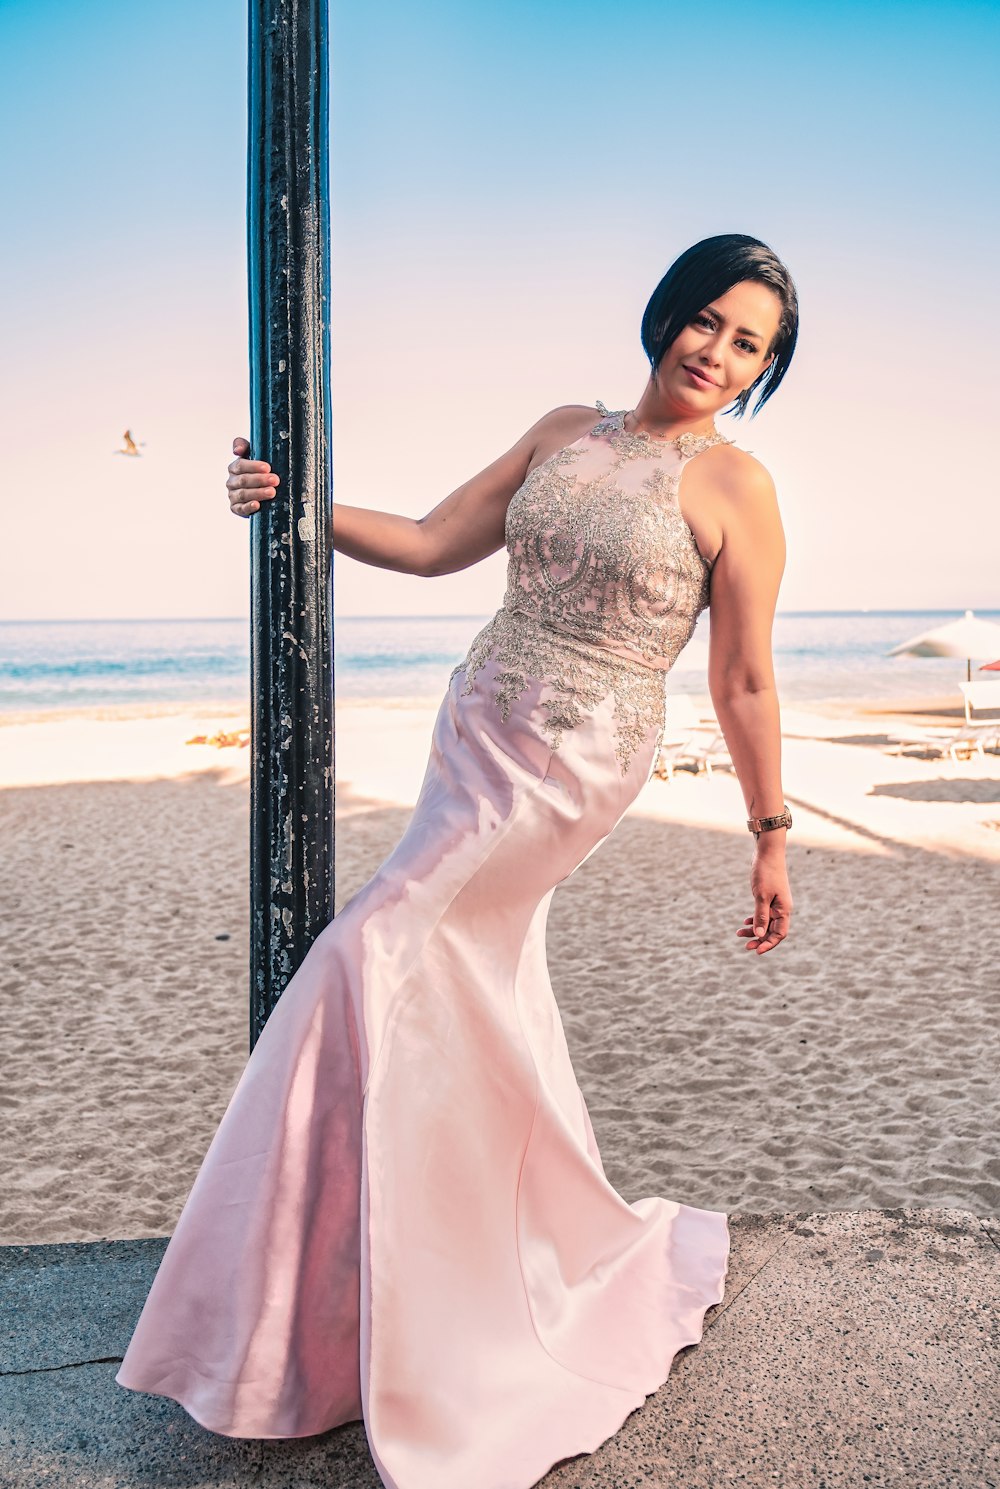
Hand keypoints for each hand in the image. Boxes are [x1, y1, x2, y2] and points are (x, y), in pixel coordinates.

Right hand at [227, 436, 279, 516]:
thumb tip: (237, 450)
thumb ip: (243, 446)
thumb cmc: (260, 471)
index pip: (240, 465)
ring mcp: (233, 496)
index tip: (267, 468)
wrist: (263, 492)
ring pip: (243, 494)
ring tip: (272, 492)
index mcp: (234, 468)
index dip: (253, 466)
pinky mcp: (236, 508)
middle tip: (275, 480)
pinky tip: (257, 505)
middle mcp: (231, 482)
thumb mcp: (253, 455)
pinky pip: (240, 508)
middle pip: (243, 480)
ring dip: (258, 493)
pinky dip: (248, 507)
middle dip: (260, 480)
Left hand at [737, 838, 791, 954]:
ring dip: (755, 930)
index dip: (768, 944)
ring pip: (767, 922)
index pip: (779, 934)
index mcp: (784, 910)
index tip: (756, 951)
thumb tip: (758, 935)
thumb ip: (760, 916)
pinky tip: (745, 922)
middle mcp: (782, 908)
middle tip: (745, 946)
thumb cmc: (765, 873)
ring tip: (739, 933)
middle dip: (760, 939)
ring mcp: (776, 903)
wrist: (767, 853)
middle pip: (772, 931)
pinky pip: (764, 914)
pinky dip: (755, 919)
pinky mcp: (769, 897)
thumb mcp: (761, 896)